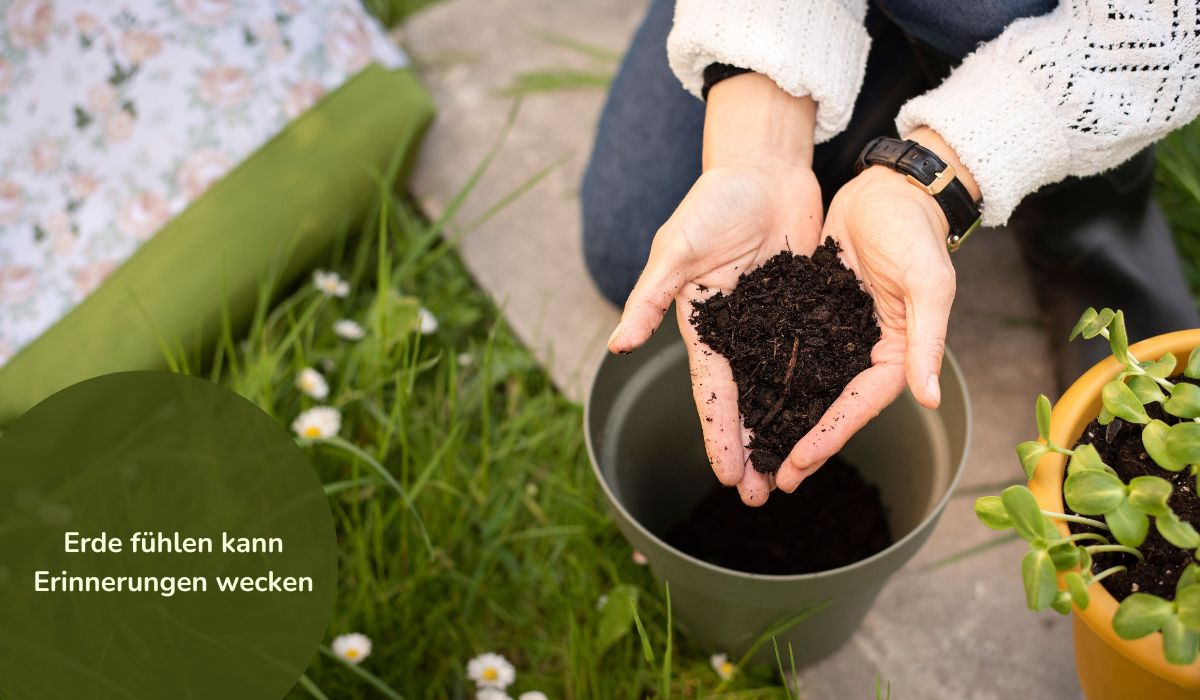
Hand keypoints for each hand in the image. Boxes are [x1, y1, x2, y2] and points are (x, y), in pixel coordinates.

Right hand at [606, 74, 820, 505]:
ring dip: (786, 427)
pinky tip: (830, 416)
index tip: (730, 477)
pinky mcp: (805, 306)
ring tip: (796, 470)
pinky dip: (818, 386)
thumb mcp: (677, 249)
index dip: (721, 435)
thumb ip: (650, 298)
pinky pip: (813, 353)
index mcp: (704, 326)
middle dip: (754, 449)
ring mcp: (773, 322)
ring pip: (781, 386)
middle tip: (764, 497)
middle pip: (748, 401)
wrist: (762, 166)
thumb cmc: (712, 202)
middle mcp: (738, 333)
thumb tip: (617, 346)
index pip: (713, 392)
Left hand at [774, 127, 974, 492]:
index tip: (798, 464)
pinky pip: (790, 352)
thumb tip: (929, 399)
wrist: (889, 188)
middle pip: (829, 406)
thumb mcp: (928, 283)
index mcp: (897, 351)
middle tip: (769, 481)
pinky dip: (771, 377)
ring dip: (782, 419)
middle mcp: (864, 350)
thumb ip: (928, 341)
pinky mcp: (813, 312)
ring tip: (752, 454)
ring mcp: (836, 333)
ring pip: (806, 386)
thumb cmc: (915, 231)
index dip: (829, 435)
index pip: (859, 404)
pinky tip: (745, 398)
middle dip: (800, 443)